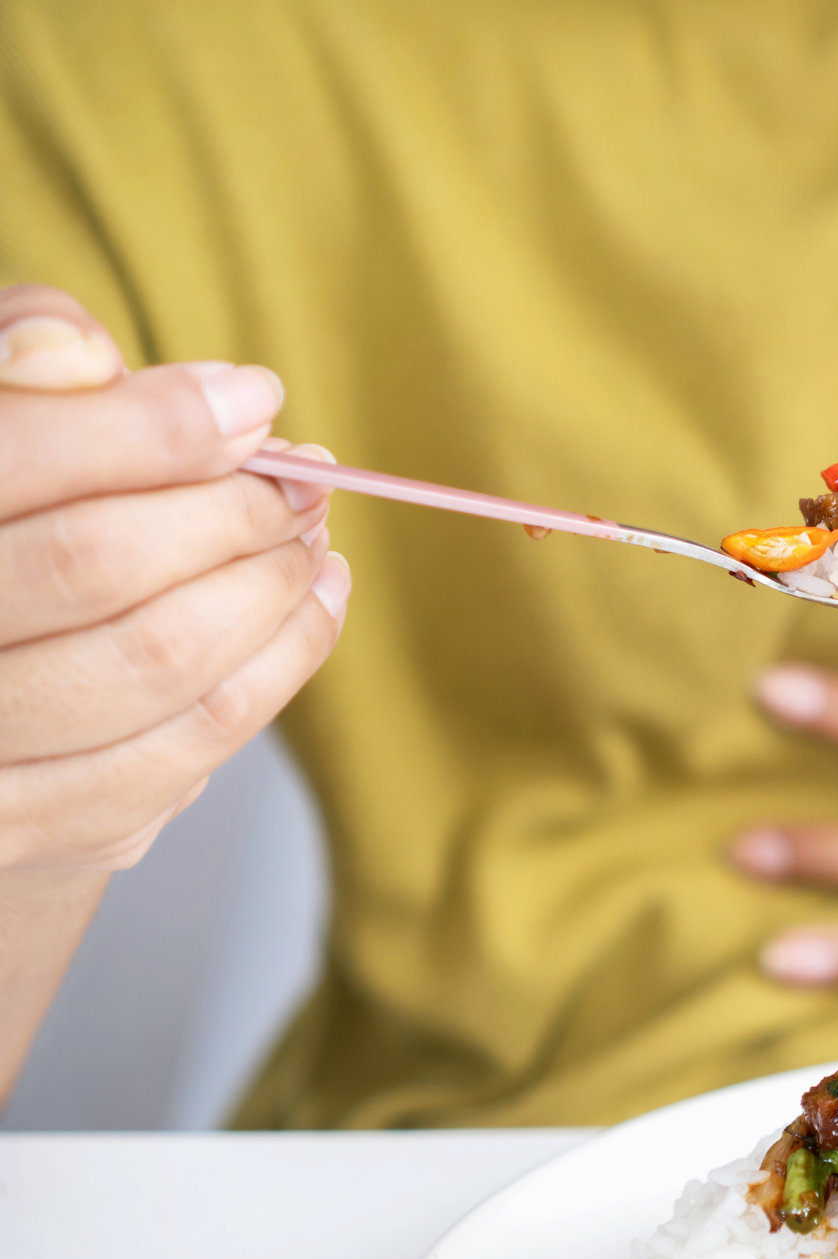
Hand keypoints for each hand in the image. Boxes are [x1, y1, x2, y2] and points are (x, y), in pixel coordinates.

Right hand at [0, 284, 350, 871]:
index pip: (16, 460)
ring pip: (160, 664)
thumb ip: (14, 372)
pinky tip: (312, 605)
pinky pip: (188, 752)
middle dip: (229, 509)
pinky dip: (278, 666)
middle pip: (97, 564)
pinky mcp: (31, 831)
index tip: (256, 400)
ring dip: (271, 589)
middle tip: (299, 478)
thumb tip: (85, 353)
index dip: (151, 425)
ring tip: (311, 536)